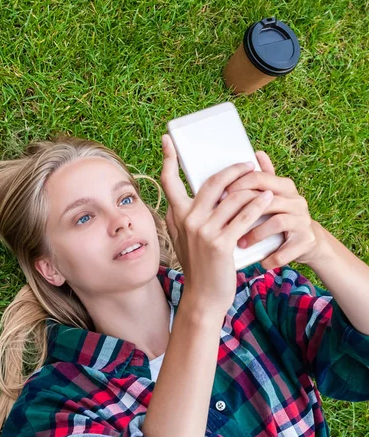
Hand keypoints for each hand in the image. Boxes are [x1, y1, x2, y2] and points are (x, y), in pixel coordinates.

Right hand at [160, 135, 275, 314]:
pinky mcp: (220, 244)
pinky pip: (244, 217)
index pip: (169, 182)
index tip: (168, 141)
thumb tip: (207, 191)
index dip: (168, 159)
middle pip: (212, 182)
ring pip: (233, 198)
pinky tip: (268, 200)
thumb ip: (189, 216)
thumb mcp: (186, 238)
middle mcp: (187, 220)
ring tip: (264, 183)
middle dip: (233, 169)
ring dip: (252, 187)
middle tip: (246, 163)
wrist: (204, 296)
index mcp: (176, 216)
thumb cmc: (200, 265)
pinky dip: (258, 206)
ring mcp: (203, 232)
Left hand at [224, 151, 323, 268]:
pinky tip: (260, 261)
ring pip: (276, 223)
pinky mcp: (306, 241)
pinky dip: (272, 256)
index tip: (220, 197)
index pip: (260, 179)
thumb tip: (257, 152)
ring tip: (240, 243)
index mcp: (285, 187)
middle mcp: (297, 201)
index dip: (239, 185)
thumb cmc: (282, 218)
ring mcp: (303, 221)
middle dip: (244, 211)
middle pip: (268, 199)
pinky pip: (286, 250)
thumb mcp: (274, 197)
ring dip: (255, 234)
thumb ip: (264, 177)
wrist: (308, 242)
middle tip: (225, 222)